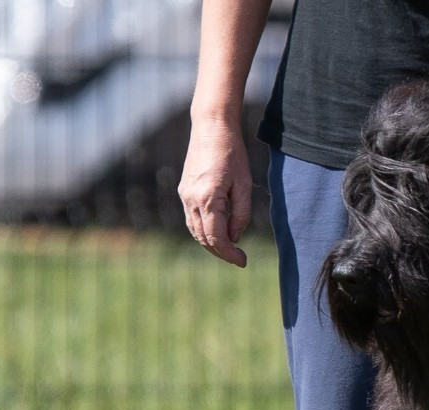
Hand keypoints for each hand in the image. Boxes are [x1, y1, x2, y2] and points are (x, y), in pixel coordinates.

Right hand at [178, 118, 252, 266]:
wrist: (211, 128)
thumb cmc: (233, 154)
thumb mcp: (245, 185)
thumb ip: (241, 214)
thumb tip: (235, 237)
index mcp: (208, 199)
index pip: (216, 238)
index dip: (230, 254)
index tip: (243, 262)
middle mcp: (191, 199)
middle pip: (203, 238)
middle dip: (221, 252)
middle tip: (239, 259)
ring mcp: (185, 195)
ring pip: (195, 230)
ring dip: (211, 244)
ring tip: (230, 249)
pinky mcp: (184, 190)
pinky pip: (192, 218)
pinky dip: (203, 230)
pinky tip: (218, 233)